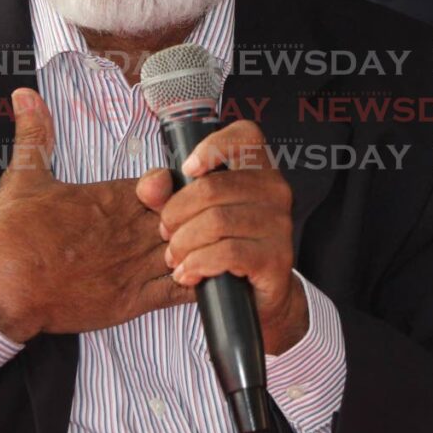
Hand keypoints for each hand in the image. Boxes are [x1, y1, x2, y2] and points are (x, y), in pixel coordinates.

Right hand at [0, 88, 193, 341]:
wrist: (1, 291)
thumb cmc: (12, 237)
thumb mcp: (23, 176)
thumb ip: (34, 133)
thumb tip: (25, 94)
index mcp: (109, 198)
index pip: (164, 182)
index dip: (172, 183)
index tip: (168, 187)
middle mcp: (128, 231)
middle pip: (184, 213)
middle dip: (193, 212)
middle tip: (198, 214)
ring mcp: (133, 268)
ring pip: (190, 248)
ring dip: (199, 244)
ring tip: (205, 244)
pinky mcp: (133, 302)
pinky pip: (181, 292)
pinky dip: (199, 281)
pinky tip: (205, 276)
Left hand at [136, 120, 308, 355]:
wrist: (254, 296)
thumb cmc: (222, 244)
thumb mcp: (191, 213)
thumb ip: (165, 192)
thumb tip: (151, 184)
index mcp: (258, 169)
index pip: (246, 135)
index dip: (212, 146)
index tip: (188, 169)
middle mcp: (275, 191)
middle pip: (211, 188)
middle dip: (176, 213)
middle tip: (166, 233)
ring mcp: (280, 224)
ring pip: (216, 222)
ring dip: (184, 243)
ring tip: (175, 256)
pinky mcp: (277, 258)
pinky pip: (228, 253)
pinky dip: (198, 264)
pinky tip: (189, 273)